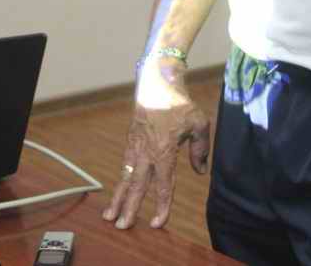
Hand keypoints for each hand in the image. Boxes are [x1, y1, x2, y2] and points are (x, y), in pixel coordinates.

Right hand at [101, 59, 210, 229]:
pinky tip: (118, 193)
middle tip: (122, 227)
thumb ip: (201, 149)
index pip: (163, 185)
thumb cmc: (180, 103)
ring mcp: (136, 147)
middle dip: (130, 208)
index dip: (161, 206)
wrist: (156, 83)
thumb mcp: (199, 123)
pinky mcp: (130, 141)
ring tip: (110, 217)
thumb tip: (200, 171)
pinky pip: (125, 166)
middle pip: (137, 186)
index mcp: (164, 151)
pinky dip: (121, 181)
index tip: (158, 223)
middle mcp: (147, 152)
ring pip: (125, 178)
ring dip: (118, 198)